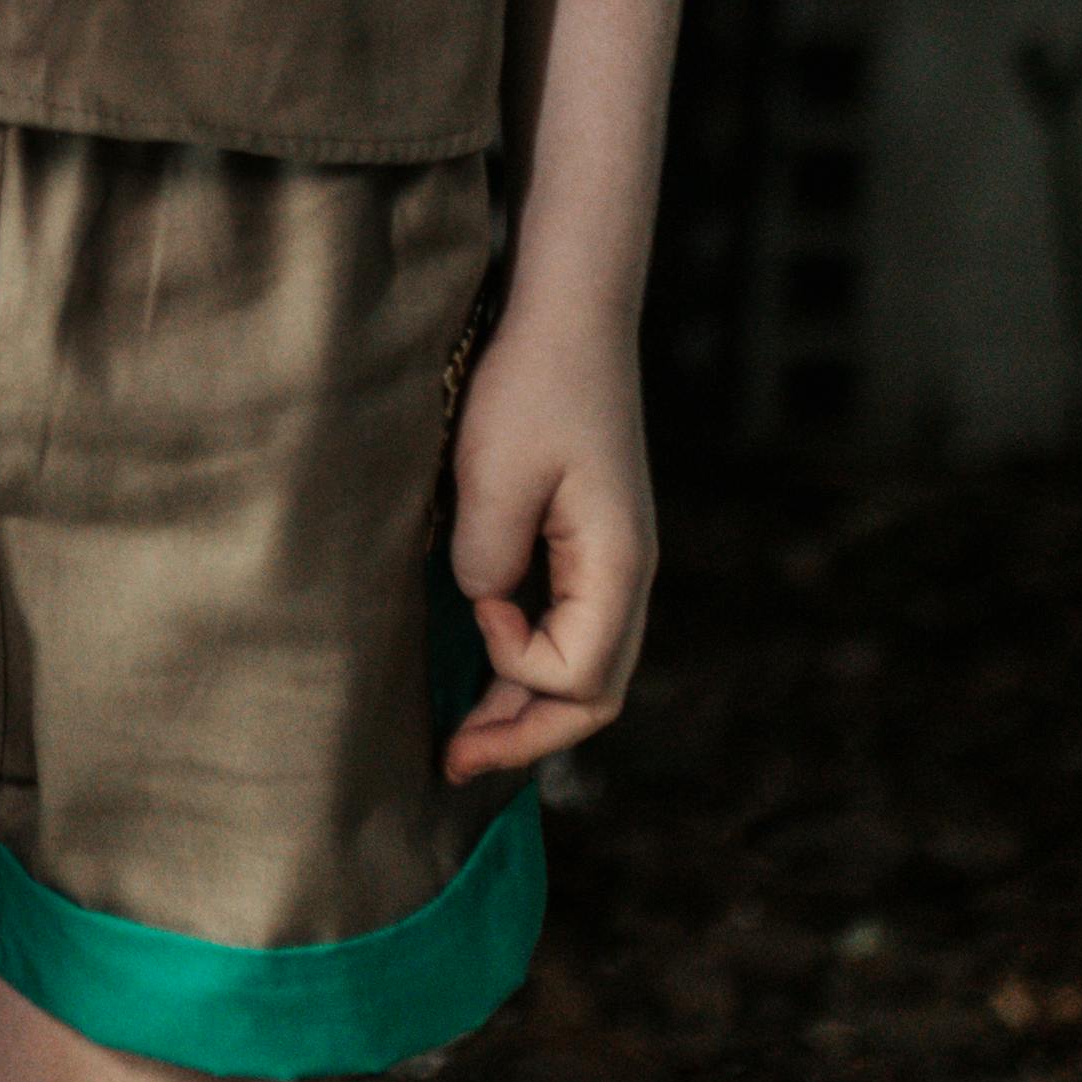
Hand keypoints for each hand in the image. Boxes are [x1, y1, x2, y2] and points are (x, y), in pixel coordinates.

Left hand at [440, 308, 656, 783]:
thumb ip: (487, 557)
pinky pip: (570, 631)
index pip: (579, 674)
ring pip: (584, 670)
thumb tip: (481, 607)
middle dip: (526, 736)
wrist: (569, 316)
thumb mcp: (494, 472)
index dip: (517, 664)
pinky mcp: (586, 548)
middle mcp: (627, 577)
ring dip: (526, 710)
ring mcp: (611, 565)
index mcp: (619, 566)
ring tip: (462, 741)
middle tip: (454, 765)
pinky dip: (529, 666)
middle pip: (593, 695)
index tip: (476, 607)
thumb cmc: (533, 385)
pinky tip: (483, 673)